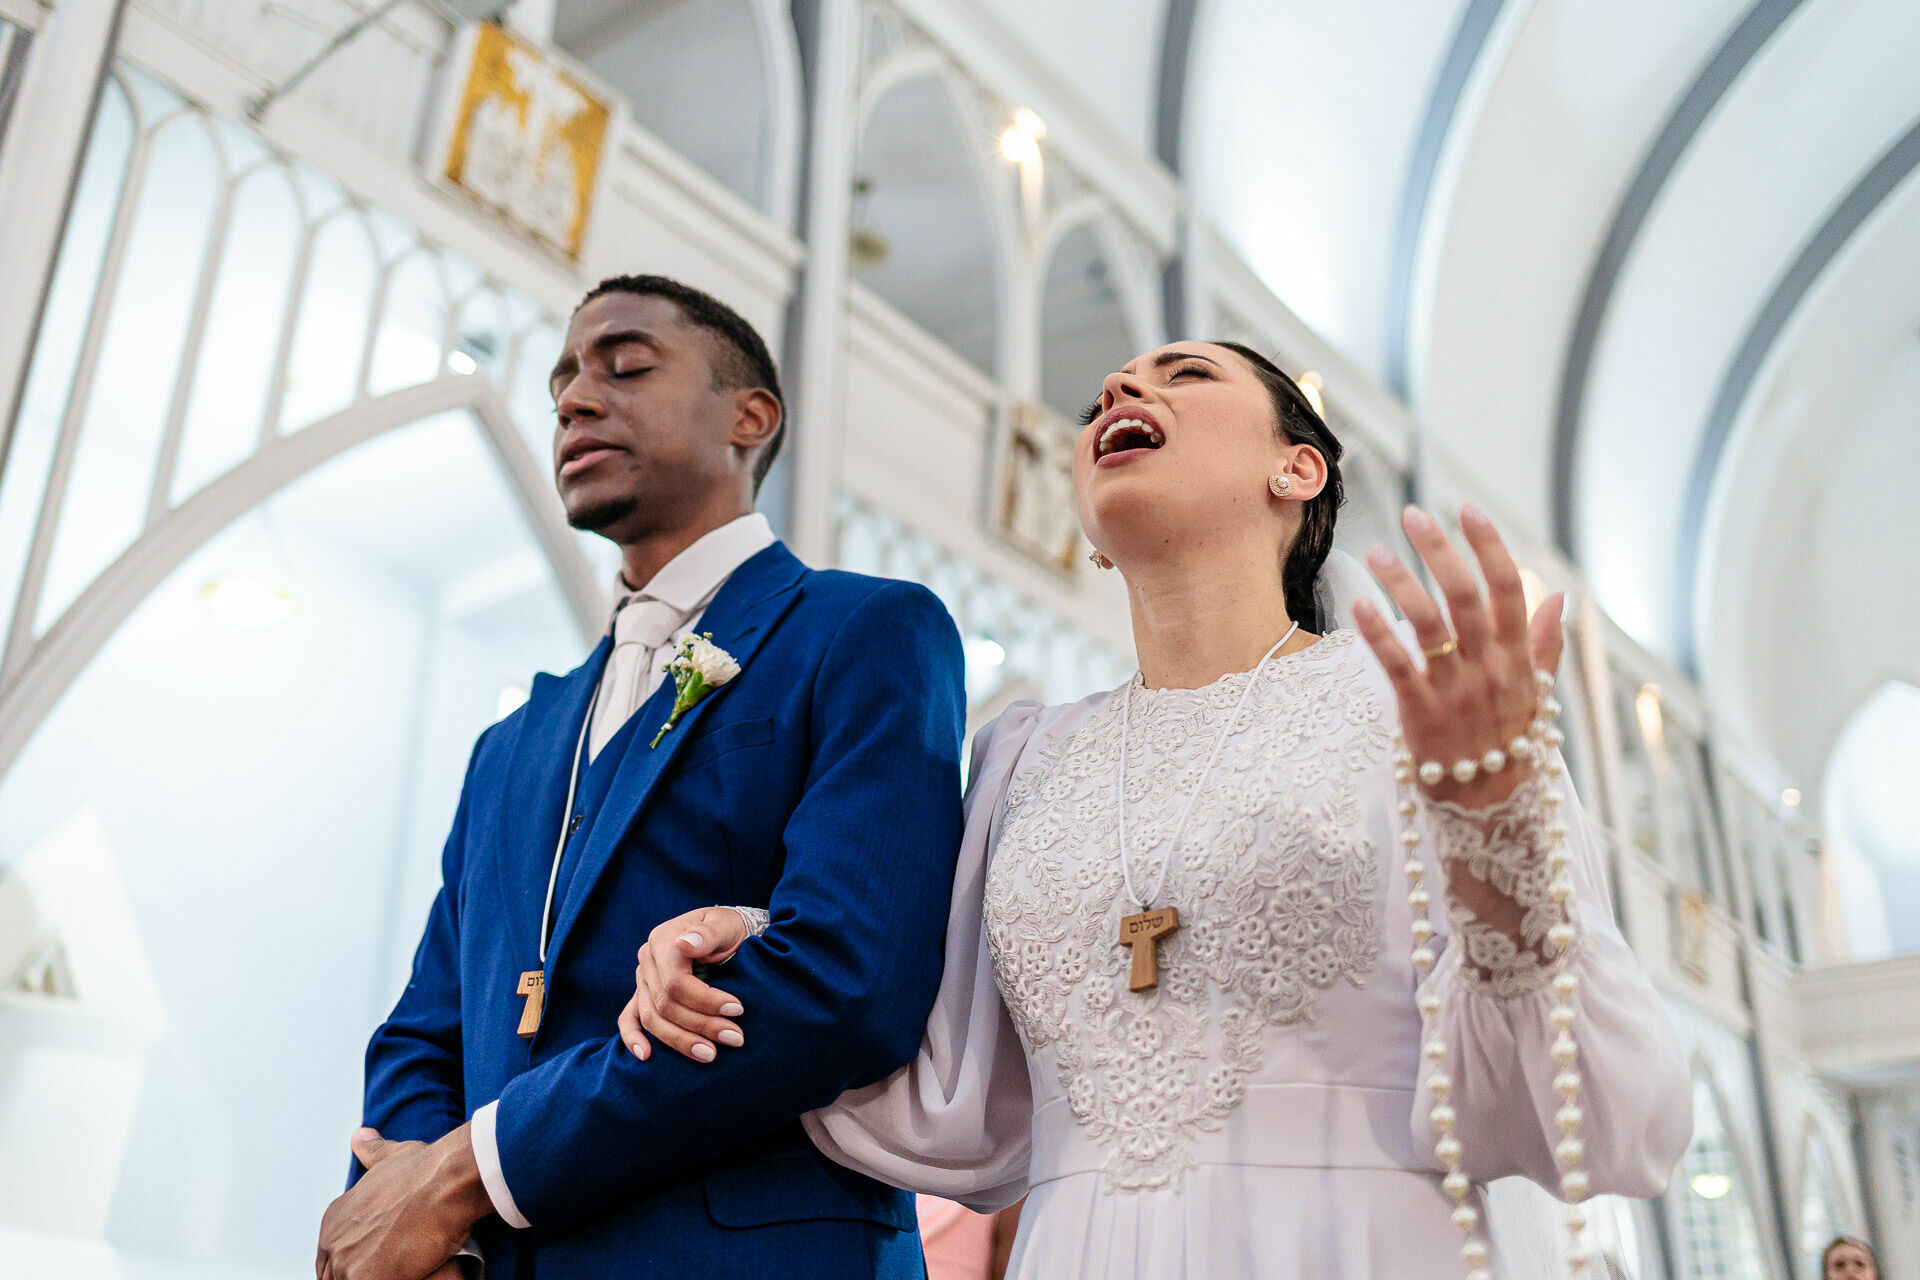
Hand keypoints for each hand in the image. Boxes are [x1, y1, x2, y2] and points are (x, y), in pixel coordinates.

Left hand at [315, 1126, 490, 1279]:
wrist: (447, 1180)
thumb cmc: (426, 1168)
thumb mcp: (391, 1155)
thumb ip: (372, 1150)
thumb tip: (360, 1135)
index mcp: (334, 1219)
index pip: (331, 1257)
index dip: (356, 1261)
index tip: (378, 1260)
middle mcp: (333, 1242)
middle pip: (336, 1276)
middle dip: (362, 1272)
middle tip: (392, 1265)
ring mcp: (346, 1264)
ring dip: (375, 1276)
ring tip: (403, 1268)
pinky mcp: (367, 1279)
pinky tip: (413, 1274)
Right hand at [616, 907, 750, 1062]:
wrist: (724, 933)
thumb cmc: (728, 928)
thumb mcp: (725, 924)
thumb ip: (708, 932)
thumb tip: (686, 944)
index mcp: (664, 940)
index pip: (676, 981)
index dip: (705, 1000)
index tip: (737, 1010)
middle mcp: (648, 961)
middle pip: (666, 1004)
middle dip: (702, 1025)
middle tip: (736, 1038)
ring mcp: (642, 980)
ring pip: (652, 1018)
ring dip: (681, 1041)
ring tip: (711, 1054)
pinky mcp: (643, 995)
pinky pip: (629, 1018)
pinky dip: (633, 1038)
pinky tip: (646, 1056)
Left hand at [1351, 503, 1565, 809]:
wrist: (1487, 805)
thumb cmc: (1509, 742)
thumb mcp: (1537, 695)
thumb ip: (1546, 645)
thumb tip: (1561, 599)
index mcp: (1517, 658)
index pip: (1509, 588)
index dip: (1490, 545)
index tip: (1468, 509)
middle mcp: (1489, 668)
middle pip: (1466, 596)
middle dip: (1440, 550)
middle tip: (1414, 514)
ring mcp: (1455, 690)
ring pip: (1429, 623)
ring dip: (1402, 582)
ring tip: (1379, 551)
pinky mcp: (1420, 713)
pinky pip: (1396, 665)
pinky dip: (1378, 633)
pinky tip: (1359, 604)